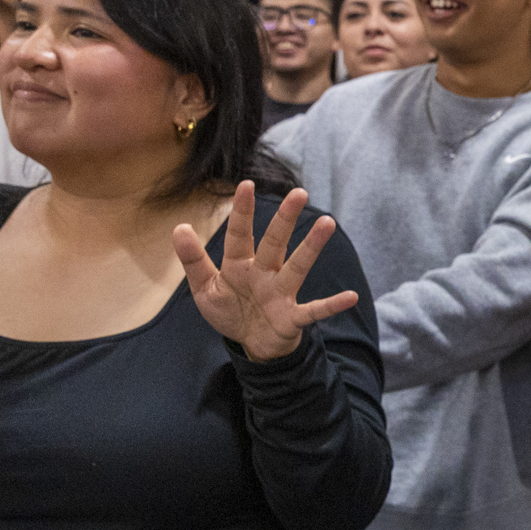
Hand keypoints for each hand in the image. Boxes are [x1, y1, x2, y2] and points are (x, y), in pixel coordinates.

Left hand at [173, 183, 358, 362]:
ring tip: (328, 223)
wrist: (251, 344)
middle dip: (285, 219)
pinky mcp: (292, 317)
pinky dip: (331, 305)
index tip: (247, 185)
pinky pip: (314, 310)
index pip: (240, 235)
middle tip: (299, 193)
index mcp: (240, 265)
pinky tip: (350, 297)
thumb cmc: (230, 311)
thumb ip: (194, 260)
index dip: (242, 212)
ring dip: (312, 247)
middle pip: (275, 242)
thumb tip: (180, 227)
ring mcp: (281, 294)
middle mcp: (264, 274)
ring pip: (297, 266)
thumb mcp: (205, 288)